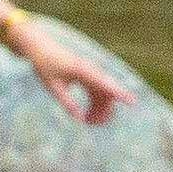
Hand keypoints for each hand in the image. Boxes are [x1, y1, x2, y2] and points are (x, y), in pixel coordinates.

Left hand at [11, 21, 132, 127]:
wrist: (40, 47)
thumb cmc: (45, 64)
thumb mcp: (52, 86)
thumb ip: (66, 102)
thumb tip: (79, 119)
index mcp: (83, 71)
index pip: (105, 84)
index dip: (120, 93)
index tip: (132, 101)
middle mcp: (91, 71)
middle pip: (107, 94)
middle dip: (104, 112)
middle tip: (91, 125)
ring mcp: (91, 74)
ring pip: (104, 95)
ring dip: (100, 110)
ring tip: (87, 122)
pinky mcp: (88, 76)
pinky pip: (98, 93)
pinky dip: (95, 105)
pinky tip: (87, 116)